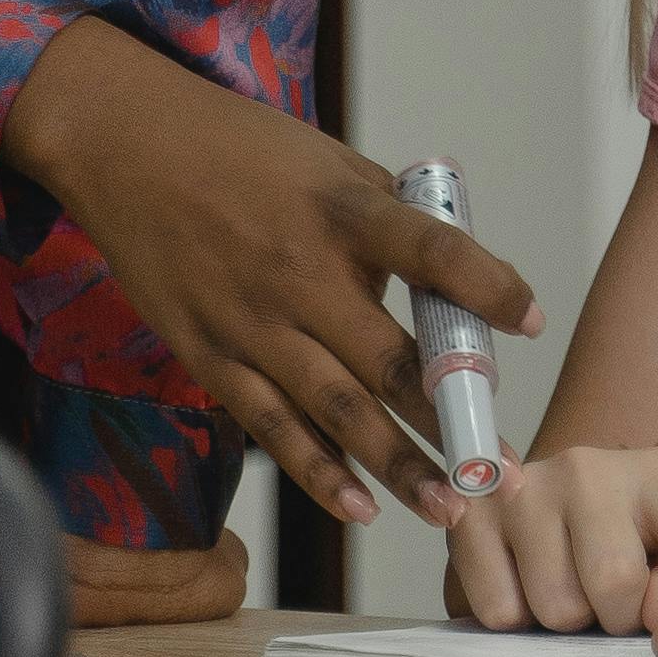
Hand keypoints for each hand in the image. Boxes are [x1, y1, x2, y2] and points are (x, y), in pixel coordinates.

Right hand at [4, 16, 539, 541]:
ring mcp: (254, 323)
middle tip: (501, 473)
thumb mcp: (329, 160)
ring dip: (398, 468)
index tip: (531, 320)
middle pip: (391, 362)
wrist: (127, 146)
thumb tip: (455, 280)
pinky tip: (361, 509)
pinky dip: (318, 473)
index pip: (431, 252)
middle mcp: (302, 273)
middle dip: (453, 422)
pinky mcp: (212, 355)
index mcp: (344, 212)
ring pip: (339, 411)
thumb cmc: (241, 150)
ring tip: (449, 510)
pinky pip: (274, 426)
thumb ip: (390, 218)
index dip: (486, 286)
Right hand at [447, 437, 657, 631]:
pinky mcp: (470, 516)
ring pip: (557, 610)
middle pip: (616, 585)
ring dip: (567, 623)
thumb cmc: (622, 542)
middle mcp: (588, 467)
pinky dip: (516, 620)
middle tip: (610, 604)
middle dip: (617, 620)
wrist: (549, 509)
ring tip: (568, 588)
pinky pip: (501, 613)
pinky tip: (525, 584)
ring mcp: (524, 488)